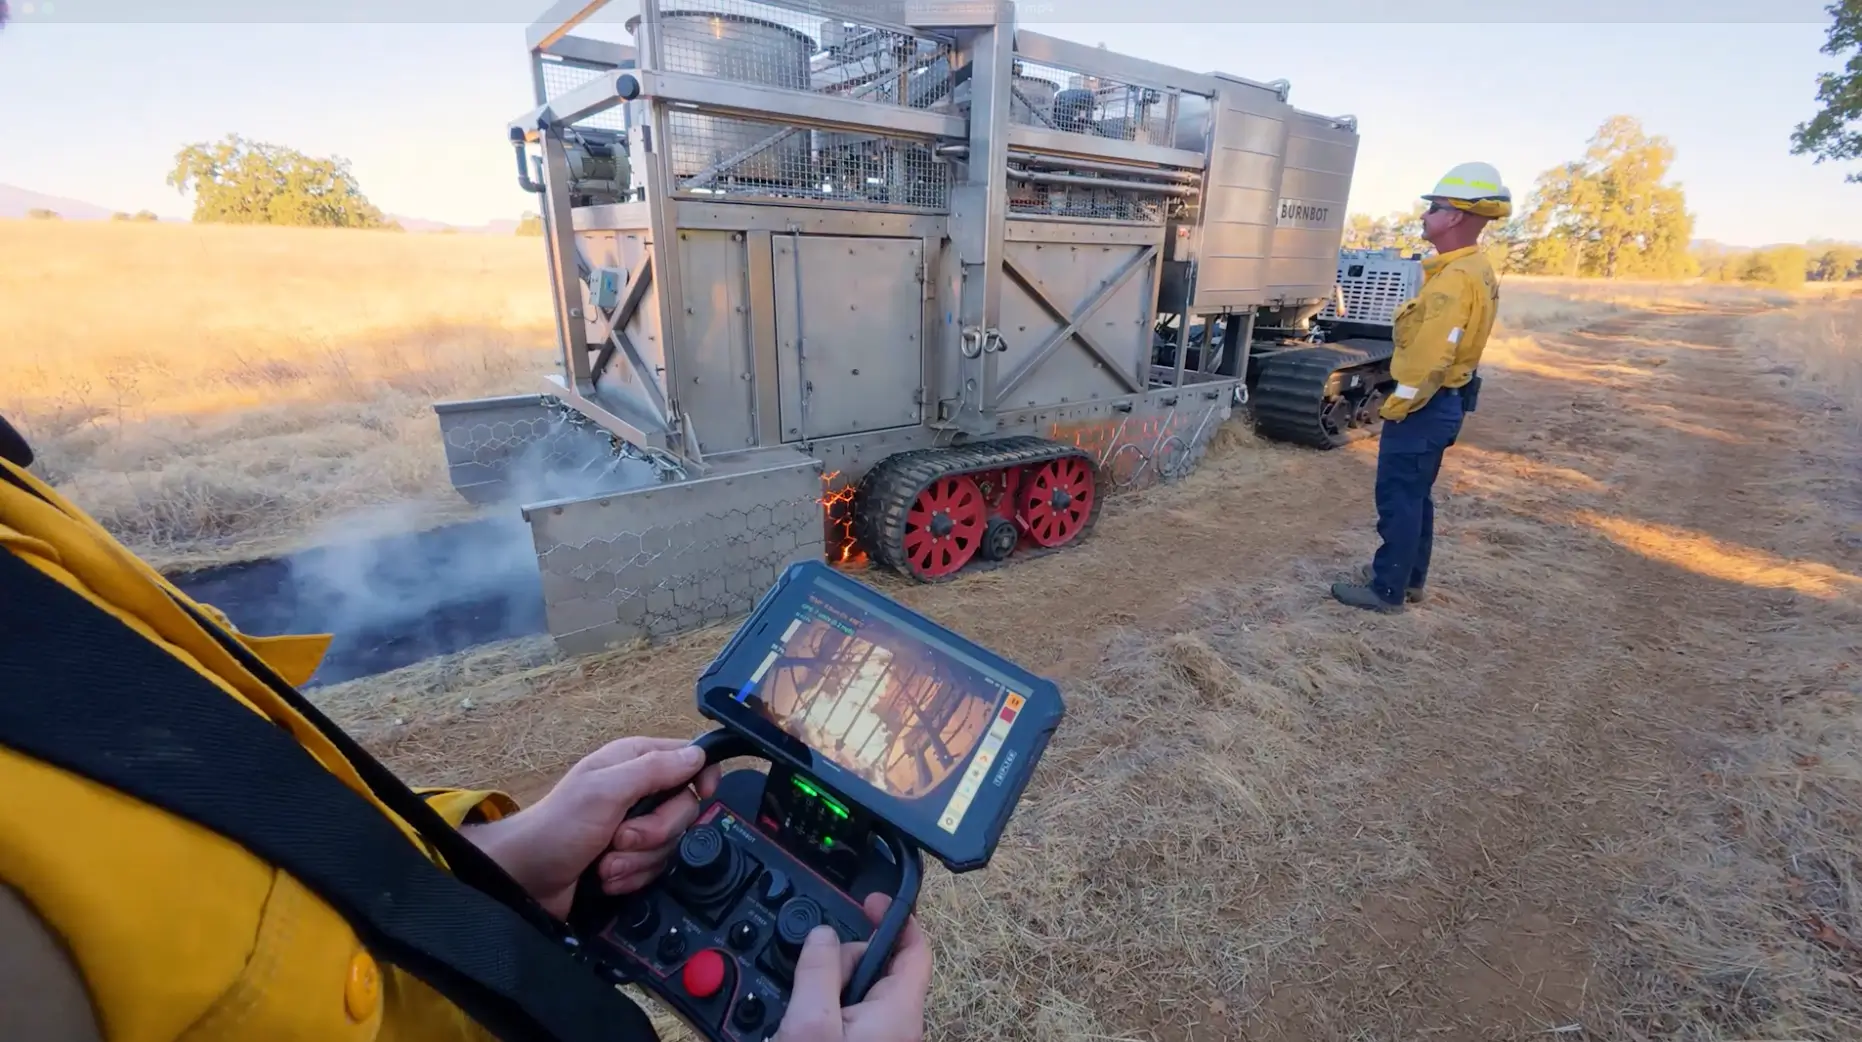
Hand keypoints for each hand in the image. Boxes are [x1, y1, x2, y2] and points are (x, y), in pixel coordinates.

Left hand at [463, 736, 720, 918]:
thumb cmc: (558, 828)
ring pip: (670, 844)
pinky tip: (606, 877)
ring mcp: (635, 827)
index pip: (689, 757)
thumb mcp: (605, 791)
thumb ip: (654, 770)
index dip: (701, 775)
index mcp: (633, 762)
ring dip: (637, 860)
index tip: (702, 794)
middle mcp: (638, 791)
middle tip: (620, 837)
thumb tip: (698, 755)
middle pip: (684, 809)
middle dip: (654, 832)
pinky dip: (631, 877)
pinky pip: (656, 869)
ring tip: (606, 862)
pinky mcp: (631, 860)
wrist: (526, 880)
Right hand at [773, 893, 931, 1041]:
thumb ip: (818, 971)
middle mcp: (899, 1024)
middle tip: (816, 976)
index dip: (896, 918)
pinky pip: (852, 1013)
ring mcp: (883, 1037)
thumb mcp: (810, 1021)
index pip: (916, 948)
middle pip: (882, 967)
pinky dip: (831, 1006)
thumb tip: (823, 934)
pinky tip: (809, 1022)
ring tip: (807, 1012)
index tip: (871, 902)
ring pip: (862, 990)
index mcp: (899, 1011)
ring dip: (834, 986)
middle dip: (847, 959)